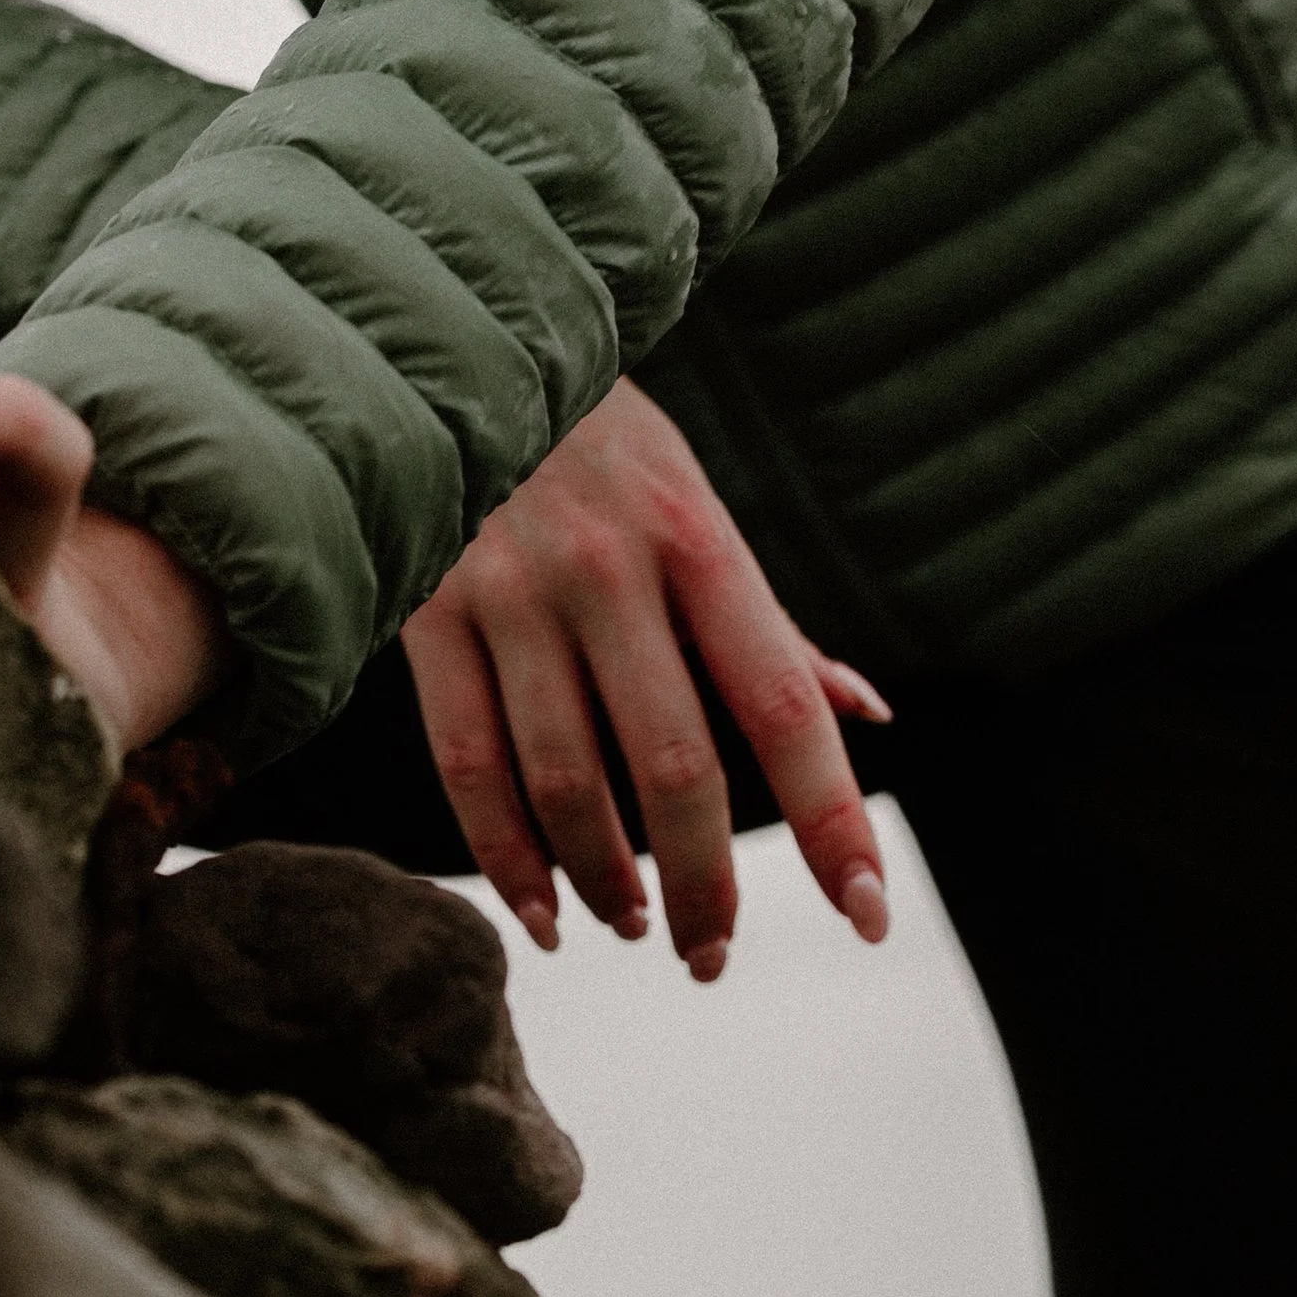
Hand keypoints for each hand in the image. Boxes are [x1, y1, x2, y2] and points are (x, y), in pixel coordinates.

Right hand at [403, 378, 892, 979]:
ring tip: (632, 924)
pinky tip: (544, 910)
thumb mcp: (701, 509)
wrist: (454, 340)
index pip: (784, 705)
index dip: (830, 816)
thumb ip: (773, 625)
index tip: (867, 909)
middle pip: (673, 767)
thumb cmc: (605, 448)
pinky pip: (468, 764)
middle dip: (704, 886)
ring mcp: (511, 592)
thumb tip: (870, 715)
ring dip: (607, 881)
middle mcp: (609, 569)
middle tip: (713, 956)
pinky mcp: (427, 610)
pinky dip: (509, 858)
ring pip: (567, 783)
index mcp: (699, 542)